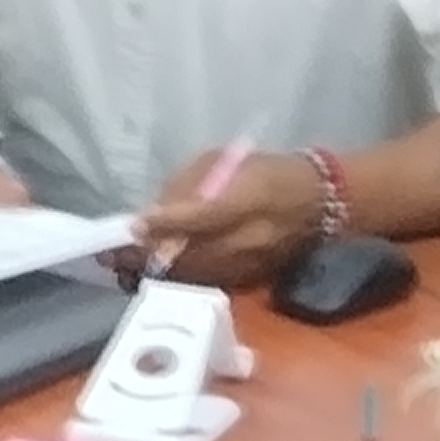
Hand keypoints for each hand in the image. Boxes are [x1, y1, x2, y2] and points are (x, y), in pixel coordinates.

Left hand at [135, 148, 326, 286]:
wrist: (322, 201)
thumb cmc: (271, 170)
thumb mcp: (231, 161)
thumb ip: (193, 184)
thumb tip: (157, 209)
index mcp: (251, 198)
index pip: (204, 216)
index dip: (168, 223)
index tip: (135, 225)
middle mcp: (253, 237)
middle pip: (194, 253)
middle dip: (154, 253)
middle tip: (118, 252)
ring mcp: (254, 262)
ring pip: (198, 272)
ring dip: (163, 268)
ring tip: (130, 262)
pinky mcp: (253, 277)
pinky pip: (209, 279)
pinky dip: (183, 274)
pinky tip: (163, 266)